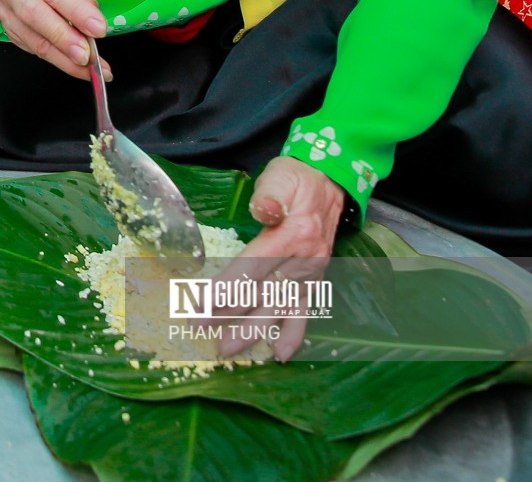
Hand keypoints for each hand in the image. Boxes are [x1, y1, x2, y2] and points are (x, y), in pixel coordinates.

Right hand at [0, 0, 109, 80]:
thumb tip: (92, 18)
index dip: (77, 11)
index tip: (99, 29)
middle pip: (36, 16)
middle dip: (65, 38)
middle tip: (88, 56)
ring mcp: (6, 12)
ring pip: (34, 40)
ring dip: (64, 58)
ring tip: (88, 68)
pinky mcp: (9, 32)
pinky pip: (34, 50)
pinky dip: (59, 61)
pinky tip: (77, 67)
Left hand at [216, 156, 343, 360]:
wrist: (330, 181)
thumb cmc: (298, 178)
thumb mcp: (282, 177)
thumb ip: (271, 195)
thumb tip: (264, 210)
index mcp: (292, 235)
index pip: (253, 267)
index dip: (227, 287)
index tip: (201, 305)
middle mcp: (304, 260)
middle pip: (263, 293)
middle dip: (230, 315)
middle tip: (201, 330)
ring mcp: (311, 273)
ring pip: (280, 307)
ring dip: (256, 331)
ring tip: (230, 351)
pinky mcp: (314, 279)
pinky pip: (304, 310)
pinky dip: (294, 334)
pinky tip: (282, 354)